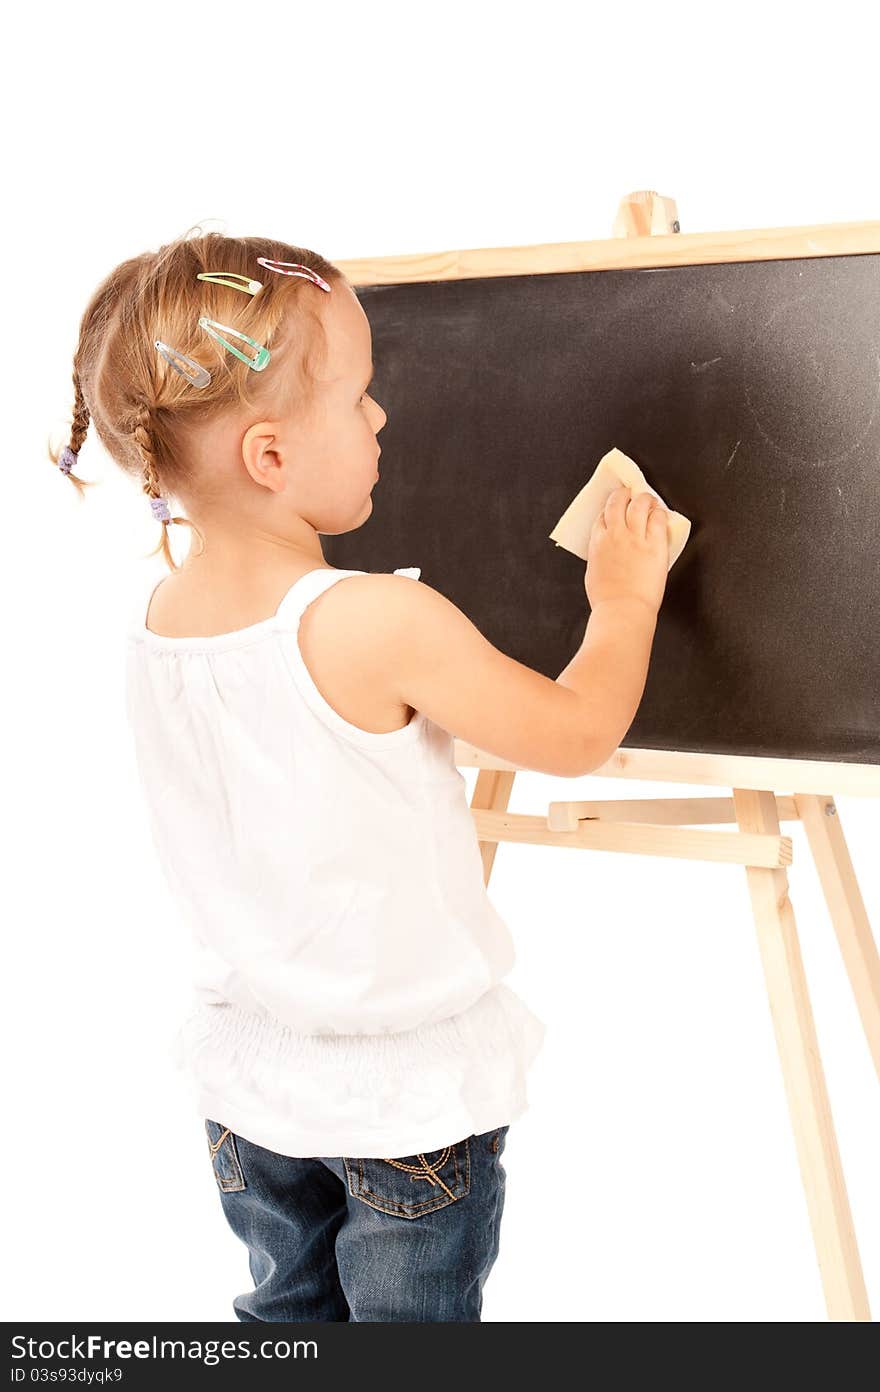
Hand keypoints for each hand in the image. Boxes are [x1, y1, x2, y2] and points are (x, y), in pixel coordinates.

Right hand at [584, 485, 668, 616]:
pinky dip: (659, 512)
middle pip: (618, 502)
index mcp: (597, 542)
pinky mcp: (655, 544)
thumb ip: (599, 556)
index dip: (609, 508)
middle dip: (624, 494)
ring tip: (647, 498)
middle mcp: (615, 534)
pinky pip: (658, 519)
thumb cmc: (607, 599)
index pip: (602, 516)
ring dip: (644, 498)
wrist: (623, 610)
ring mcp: (635, 537)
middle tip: (629, 493)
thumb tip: (605, 551)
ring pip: (639, 504)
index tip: (614, 508)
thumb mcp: (594, 573)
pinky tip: (660, 513)